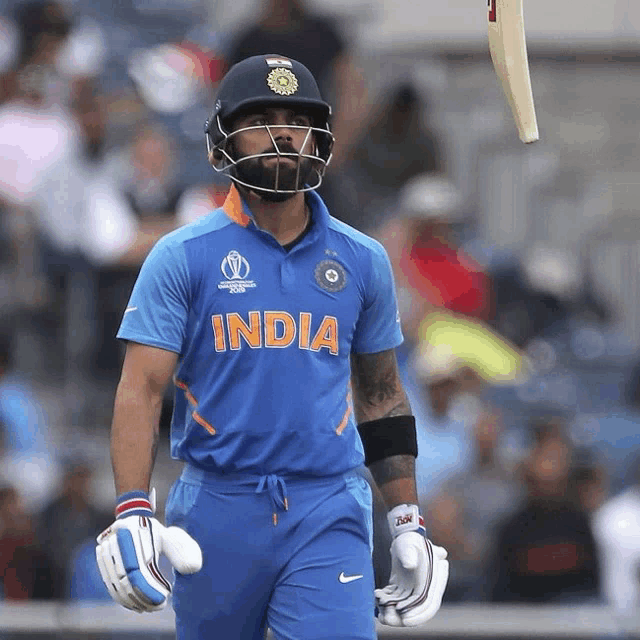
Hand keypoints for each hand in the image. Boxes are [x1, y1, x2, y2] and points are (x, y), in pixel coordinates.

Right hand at [95, 490, 201, 612]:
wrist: (133, 518)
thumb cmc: (156, 531)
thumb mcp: (171, 536)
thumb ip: (181, 551)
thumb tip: (193, 569)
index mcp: (136, 533)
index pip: (140, 570)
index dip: (150, 588)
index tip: (165, 597)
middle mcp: (119, 541)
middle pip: (126, 580)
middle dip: (142, 598)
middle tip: (158, 606)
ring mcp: (107, 550)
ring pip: (116, 584)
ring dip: (132, 601)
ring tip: (148, 607)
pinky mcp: (103, 559)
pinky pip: (110, 584)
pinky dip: (121, 597)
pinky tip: (135, 604)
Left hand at [375, 504, 448, 626]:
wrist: (404, 536)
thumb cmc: (409, 540)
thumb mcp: (409, 545)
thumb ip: (409, 555)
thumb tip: (409, 565)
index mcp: (432, 582)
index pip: (429, 605)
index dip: (419, 615)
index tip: (405, 619)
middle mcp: (425, 589)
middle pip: (416, 611)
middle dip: (402, 619)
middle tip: (387, 620)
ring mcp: (413, 590)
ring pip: (404, 608)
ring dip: (393, 614)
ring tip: (380, 615)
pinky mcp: (402, 588)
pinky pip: (395, 601)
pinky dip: (387, 604)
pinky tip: (377, 599)